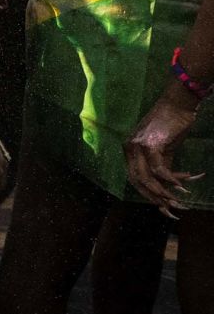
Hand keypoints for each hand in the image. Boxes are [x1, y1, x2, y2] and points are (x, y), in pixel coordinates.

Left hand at [125, 84, 204, 216]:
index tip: (162, 206)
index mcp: (129, 149)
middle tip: (173, 209)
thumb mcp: (163, 148)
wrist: (178, 104)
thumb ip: (161, 165)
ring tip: (181, 201)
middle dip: (155, 198)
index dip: (147, 194)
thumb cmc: (171, 124)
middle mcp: (129, 148)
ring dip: (164, 193)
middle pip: (137, 181)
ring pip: (147, 178)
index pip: (133, 178)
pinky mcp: (151, 144)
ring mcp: (138, 146)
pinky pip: (160, 169)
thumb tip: (167, 186)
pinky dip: (172, 180)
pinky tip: (184, 186)